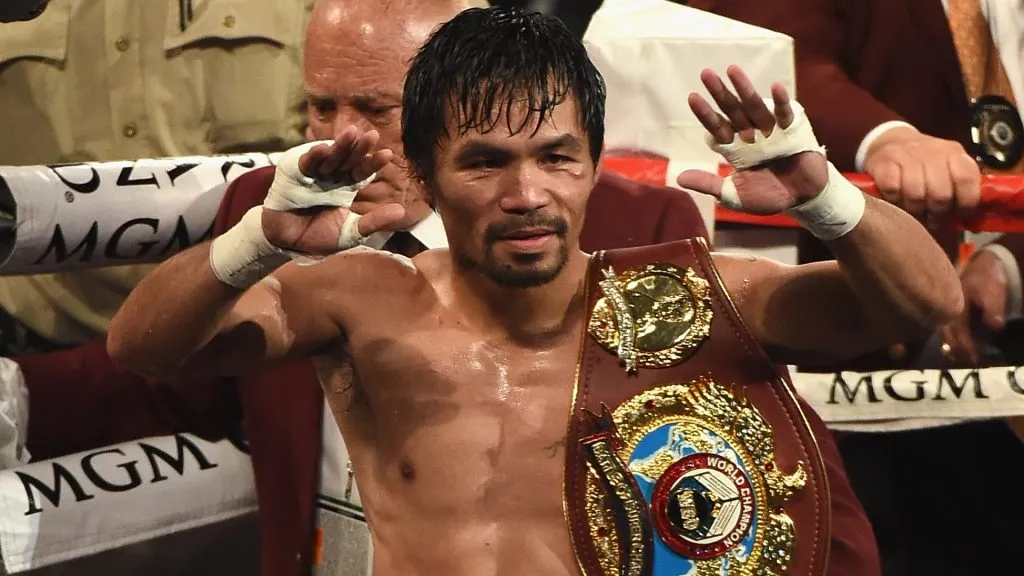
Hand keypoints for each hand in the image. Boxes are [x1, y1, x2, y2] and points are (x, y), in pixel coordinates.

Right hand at [262, 127, 405, 254]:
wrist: (286, 242)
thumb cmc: (317, 236)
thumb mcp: (349, 232)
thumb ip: (373, 222)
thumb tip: (401, 212)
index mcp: (346, 187)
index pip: (362, 172)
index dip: (373, 163)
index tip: (387, 154)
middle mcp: (331, 176)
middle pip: (348, 159)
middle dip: (359, 148)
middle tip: (371, 135)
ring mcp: (313, 173)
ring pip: (329, 157)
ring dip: (339, 145)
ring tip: (351, 133)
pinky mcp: (294, 173)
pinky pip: (305, 164)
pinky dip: (313, 156)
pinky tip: (323, 149)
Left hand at [676, 65, 828, 213]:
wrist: (802, 199)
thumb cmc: (768, 196)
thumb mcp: (735, 195)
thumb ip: (710, 185)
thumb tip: (678, 178)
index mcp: (735, 148)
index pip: (717, 127)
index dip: (706, 114)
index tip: (692, 97)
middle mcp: (750, 134)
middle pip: (732, 110)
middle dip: (720, 93)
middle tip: (705, 74)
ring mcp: (771, 130)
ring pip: (755, 107)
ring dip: (744, 89)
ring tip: (732, 69)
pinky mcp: (793, 130)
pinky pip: (785, 114)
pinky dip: (781, 102)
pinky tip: (775, 87)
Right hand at [863, 126, 979, 222]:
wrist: (890, 141)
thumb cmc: (923, 164)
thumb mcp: (947, 169)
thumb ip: (960, 189)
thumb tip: (971, 221)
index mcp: (954, 152)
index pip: (966, 179)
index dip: (965, 203)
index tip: (959, 215)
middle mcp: (932, 150)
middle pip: (940, 194)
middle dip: (937, 212)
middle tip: (932, 218)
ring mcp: (906, 155)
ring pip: (916, 194)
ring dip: (914, 209)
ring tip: (914, 211)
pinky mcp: (883, 162)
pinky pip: (892, 189)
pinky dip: (894, 199)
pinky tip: (895, 199)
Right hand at [938, 249, 1007, 364]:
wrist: (980, 265)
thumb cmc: (987, 280)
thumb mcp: (994, 292)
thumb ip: (994, 309)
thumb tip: (994, 325)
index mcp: (956, 306)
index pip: (959, 330)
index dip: (966, 345)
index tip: (974, 357)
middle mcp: (946, 309)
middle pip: (947, 334)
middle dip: (956, 349)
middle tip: (968, 361)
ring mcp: (944, 309)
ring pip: (942, 332)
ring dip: (950, 346)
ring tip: (957, 357)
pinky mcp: (945, 309)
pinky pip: (943, 327)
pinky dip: (947, 338)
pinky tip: (951, 346)